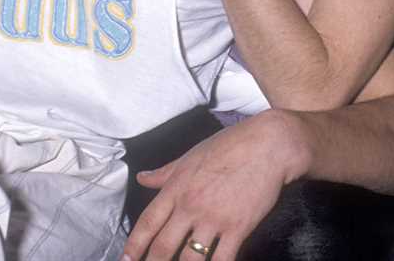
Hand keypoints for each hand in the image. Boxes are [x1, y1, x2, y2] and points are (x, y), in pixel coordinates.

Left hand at [121, 113, 299, 260]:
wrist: (268, 145)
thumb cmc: (229, 145)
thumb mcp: (190, 156)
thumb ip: (165, 172)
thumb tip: (142, 177)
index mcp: (176, 187)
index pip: (148, 222)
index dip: (134, 245)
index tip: (125, 260)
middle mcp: (190, 206)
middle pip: (164, 246)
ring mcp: (214, 218)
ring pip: (190, 258)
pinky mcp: (238, 228)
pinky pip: (222, 259)